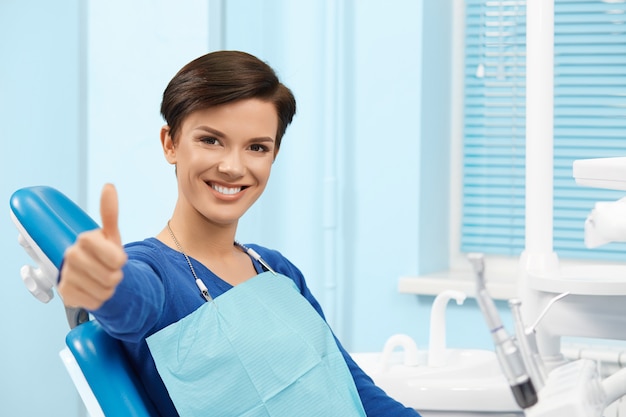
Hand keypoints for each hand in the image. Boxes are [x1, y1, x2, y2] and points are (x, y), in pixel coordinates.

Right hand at [58, 184, 127, 309]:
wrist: (92, 275)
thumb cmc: (105, 253)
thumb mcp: (112, 236)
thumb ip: (110, 213)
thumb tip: (109, 186)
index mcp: (85, 238)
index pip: (117, 259)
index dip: (121, 262)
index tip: (116, 258)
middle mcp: (71, 255)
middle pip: (112, 276)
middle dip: (116, 276)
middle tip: (109, 270)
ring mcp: (66, 274)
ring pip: (104, 291)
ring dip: (108, 289)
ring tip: (102, 280)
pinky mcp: (64, 293)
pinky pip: (94, 302)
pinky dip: (99, 299)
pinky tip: (93, 290)